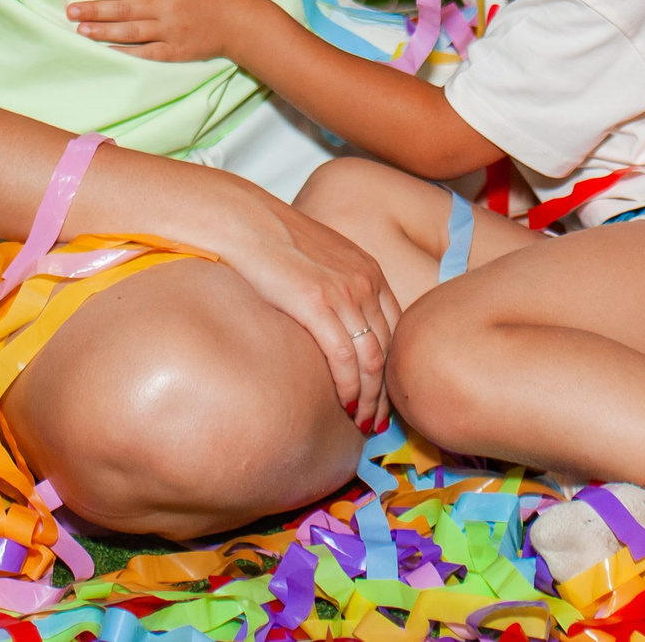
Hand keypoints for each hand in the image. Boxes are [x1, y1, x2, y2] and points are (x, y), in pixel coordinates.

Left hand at [72, 0, 271, 62]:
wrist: (242, 22)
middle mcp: (167, 7)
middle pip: (124, 8)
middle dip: (95, 9)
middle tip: (71, 11)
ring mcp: (170, 32)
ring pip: (130, 32)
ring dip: (103, 31)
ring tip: (81, 30)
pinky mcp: (175, 51)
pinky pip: (146, 53)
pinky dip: (126, 53)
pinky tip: (107, 50)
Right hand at [204, 185, 403, 430]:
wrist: (247, 222)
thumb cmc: (276, 244)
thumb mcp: (322, 261)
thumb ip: (339, 289)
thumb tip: (338, 324)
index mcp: (370, 272)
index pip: (398, 330)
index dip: (395, 367)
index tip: (388, 393)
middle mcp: (366, 283)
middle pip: (390, 349)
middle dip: (387, 391)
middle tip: (380, 421)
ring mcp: (344, 293)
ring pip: (372, 359)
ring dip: (371, 397)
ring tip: (364, 423)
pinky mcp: (317, 304)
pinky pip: (344, 356)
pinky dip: (349, 386)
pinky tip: (345, 404)